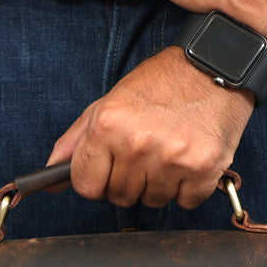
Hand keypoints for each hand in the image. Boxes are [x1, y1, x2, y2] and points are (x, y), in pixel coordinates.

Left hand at [46, 47, 253, 208]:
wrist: (216, 64)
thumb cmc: (161, 84)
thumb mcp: (109, 104)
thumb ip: (75, 143)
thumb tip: (50, 181)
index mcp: (108, 125)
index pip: (86, 186)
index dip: (96, 180)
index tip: (108, 168)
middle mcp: (138, 143)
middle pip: (120, 197)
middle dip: (129, 180)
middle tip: (146, 150)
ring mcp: (172, 158)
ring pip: (152, 201)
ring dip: (159, 183)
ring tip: (169, 150)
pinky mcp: (204, 169)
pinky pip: (185, 202)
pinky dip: (188, 187)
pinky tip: (189, 157)